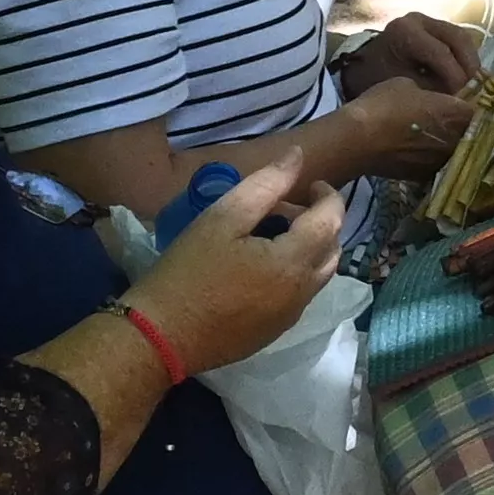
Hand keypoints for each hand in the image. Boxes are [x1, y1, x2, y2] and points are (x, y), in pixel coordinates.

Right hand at [128, 162, 343, 373]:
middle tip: (283, 208)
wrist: (161, 336)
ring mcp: (290, 317)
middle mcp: (302, 293)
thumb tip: (298, 157)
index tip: (312, 183)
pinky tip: (260, 266)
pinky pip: (301, 295)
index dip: (328, 196)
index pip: (332, 221)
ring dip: (310, 248)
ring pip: (320, 274)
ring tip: (272, 234)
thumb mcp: (222, 218)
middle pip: (332, 249)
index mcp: (293, 263)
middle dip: (319, 222)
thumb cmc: (187, 272)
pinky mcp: (275, 333)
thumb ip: (265, 185)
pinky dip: (296, 272)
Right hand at [324, 72, 478, 178]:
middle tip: (456, 121)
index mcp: (458, 114)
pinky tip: (424, 152)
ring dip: (453, 146)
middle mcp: (456, 141)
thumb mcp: (408, 86)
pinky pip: (439, 165)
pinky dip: (435, 159)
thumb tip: (433, 101)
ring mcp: (442, 162)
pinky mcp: (425, 176)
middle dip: (469, 128)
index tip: (470, 104)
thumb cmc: (383, 104)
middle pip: (473, 135)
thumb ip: (430, 94)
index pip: (482, 111)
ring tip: (440, 138)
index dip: (477, 107)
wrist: (356, 140)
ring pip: (457, 152)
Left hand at [343, 10, 485, 96]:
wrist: (364, 65)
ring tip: (475, 83)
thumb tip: (459, 100)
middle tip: (477, 89)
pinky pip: (458, 40)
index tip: (463, 97)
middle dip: (469, 65)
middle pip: (457, 38)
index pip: (440, 52)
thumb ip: (430, 89)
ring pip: (462, 37)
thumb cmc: (378, 76)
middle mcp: (420, 19)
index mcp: (405, 31)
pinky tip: (469, 76)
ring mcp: (429, 20)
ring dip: (471, 61)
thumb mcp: (401, 84)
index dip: (455, 76)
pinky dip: (466, 57)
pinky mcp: (436, 27)